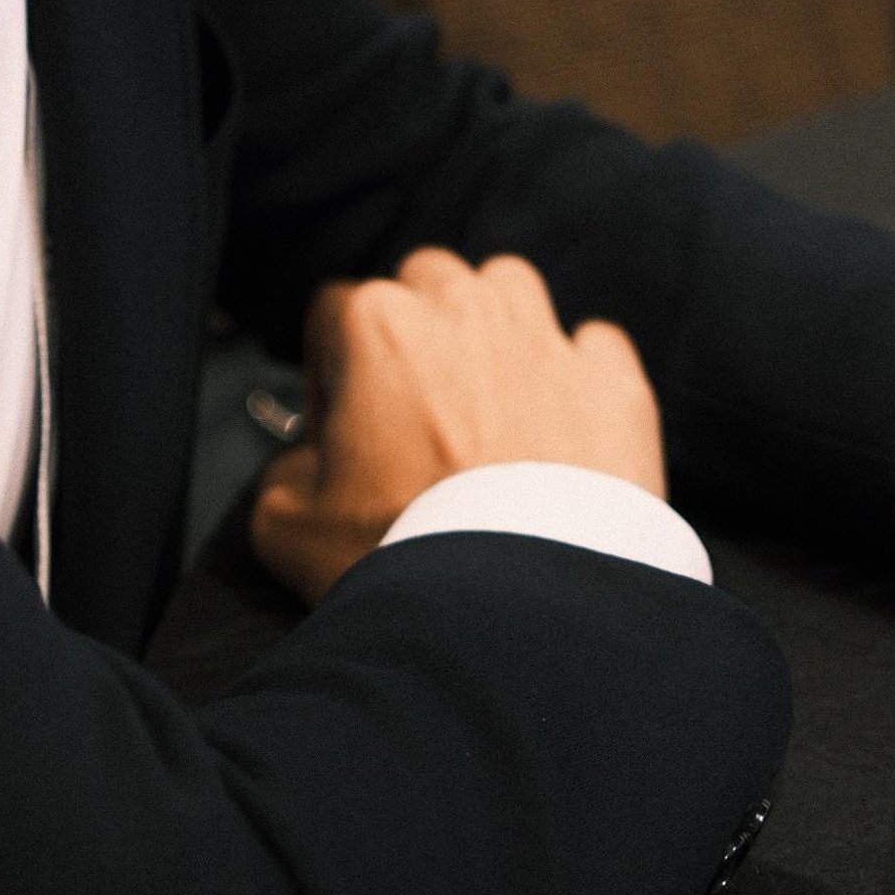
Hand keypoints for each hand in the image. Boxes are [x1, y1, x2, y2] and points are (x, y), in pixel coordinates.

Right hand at [249, 247, 663, 606]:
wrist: (514, 612)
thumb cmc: (400, 559)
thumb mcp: (286, 526)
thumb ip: (283, 472)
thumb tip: (308, 467)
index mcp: (377, 325)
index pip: (332, 313)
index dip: (329, 373)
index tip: (342, 430)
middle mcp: (462, 309)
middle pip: (425, 283)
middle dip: (415, 331)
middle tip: (414, 411)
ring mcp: (544, 338)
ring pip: (509, 288)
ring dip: (493, 328)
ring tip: (489, 401)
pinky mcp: (611, 381)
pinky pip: (594, 344)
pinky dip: (577, 373)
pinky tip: (561, 426)